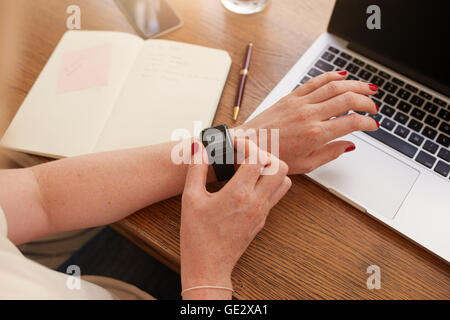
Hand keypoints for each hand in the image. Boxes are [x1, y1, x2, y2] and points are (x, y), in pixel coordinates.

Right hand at [180, 139, 290, 299]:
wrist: (208, 266)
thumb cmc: (197, 236)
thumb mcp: (190, 199)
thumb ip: (195, 169)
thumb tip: (200, 148)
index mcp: (238, 194)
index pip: (257, 158)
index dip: (247, 145)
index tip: (234, 145)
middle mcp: (256, 202)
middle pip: (279, 166)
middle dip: (263, 154)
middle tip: (245, 155)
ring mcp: (262, 211)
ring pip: (283, 181)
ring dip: (270, 169)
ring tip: (249, 168)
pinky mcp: (262, 219)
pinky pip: (275, 194)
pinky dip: (268, 182)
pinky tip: (247, 184)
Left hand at [236, 71, 379, 173]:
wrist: (249, 145)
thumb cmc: (274, 157)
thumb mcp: (305, 164)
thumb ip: (330, 154)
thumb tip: (349, 145)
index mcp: (315, 134)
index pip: (352, 122)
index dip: (368, 123)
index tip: (373, 125)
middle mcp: (309, 115)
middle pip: (347, 99)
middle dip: (366, 101)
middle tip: (374, 106)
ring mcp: (300, 103)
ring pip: (334, 86)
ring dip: (355, 85)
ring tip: (368, 88)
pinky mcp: (291, 96)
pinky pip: (315, 82)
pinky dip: (331, 76)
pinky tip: (343, 76)